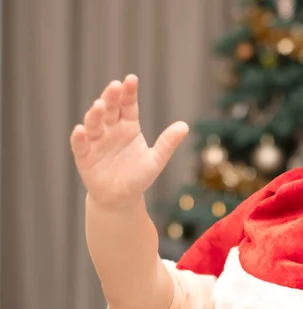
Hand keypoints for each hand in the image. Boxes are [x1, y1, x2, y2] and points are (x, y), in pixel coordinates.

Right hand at [70, 74, 188, 208]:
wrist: (122, 198)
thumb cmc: (138, 176)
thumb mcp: (156, 160)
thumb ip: (167, 143)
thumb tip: (185, 126)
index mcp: (128, 126)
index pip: (128, 105)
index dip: (129, 92)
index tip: (132, 79)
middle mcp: (110, 129)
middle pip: (110, 109)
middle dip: (111, 97)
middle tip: (115, 86)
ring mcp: (96, 141)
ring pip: (94, 123)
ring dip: (96, 114)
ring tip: (100, 105)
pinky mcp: (84, 156)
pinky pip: (80, 145)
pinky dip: (80, 137)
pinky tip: (82, 130)